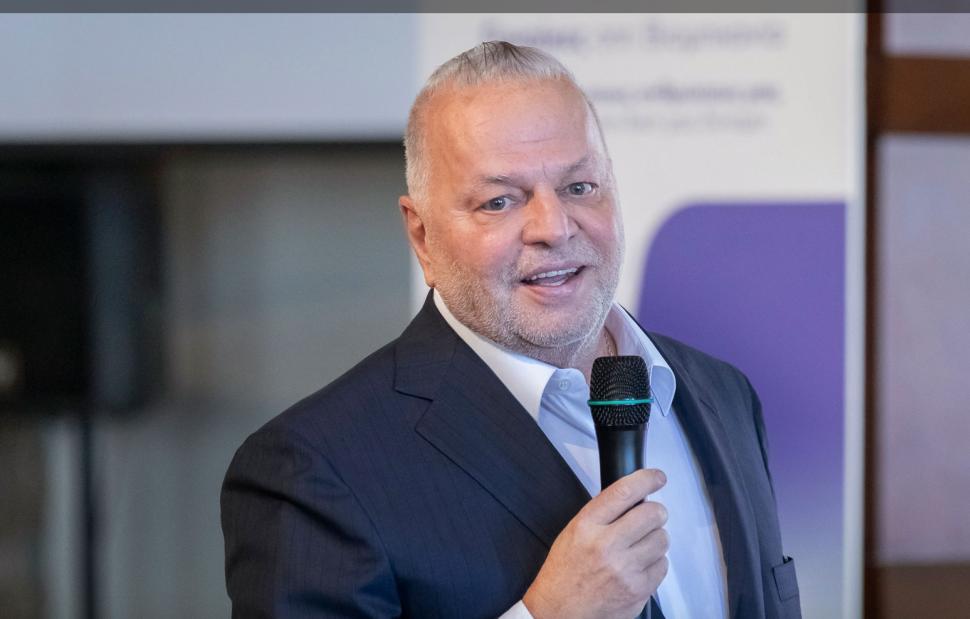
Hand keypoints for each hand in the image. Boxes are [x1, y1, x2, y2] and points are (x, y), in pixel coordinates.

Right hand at [522, 469, 668, 618]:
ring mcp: (625, 569)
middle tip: (651, 517)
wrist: (559, 611)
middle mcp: (606, 545)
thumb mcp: (573, 532)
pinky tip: (639, 566)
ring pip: (662, 539)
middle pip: (652, 513)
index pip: (624, 492)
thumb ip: (602, 514)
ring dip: (656, 539)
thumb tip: (635, 498)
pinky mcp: (638, 590)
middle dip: (656, 512)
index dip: (647, 479)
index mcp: (587, 526)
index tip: (657, 477)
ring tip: (640, 546)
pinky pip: (663, 565)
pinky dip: (656, 563)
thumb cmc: (565, 571)